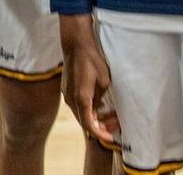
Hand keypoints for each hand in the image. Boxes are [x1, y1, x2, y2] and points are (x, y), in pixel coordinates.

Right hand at [59, 14, 118, 143]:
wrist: (76, 45)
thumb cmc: (92, 61)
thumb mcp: (104, 82)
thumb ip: (100, 99)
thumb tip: (99, 108)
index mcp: (81, 99)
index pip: (89, 124)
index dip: (100, 134)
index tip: (110, 138)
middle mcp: (70, 99)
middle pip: (84, 121)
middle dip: (99, 127)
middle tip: (115, 126)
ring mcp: (67, 94)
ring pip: (81, 113)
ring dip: (94, 118)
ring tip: (110, 117)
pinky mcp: (67, 89)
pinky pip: (78, 105)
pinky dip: (88, 110)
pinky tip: (100, 107)